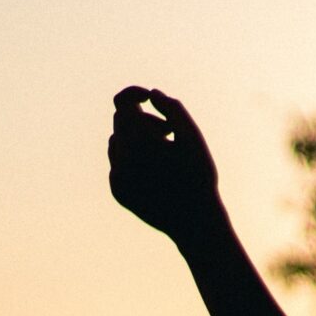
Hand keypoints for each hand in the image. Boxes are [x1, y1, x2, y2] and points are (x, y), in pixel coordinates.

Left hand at [109, 86, 220, 237]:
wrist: (194, 222)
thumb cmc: (199, 177)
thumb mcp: (193, 137)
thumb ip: (173, 109)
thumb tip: (152, 94)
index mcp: (139, 140)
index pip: (122, 102)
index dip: (135, 93)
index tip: (148, 97)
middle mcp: (121, 157)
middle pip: (121, 121)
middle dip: (143, 120)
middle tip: (169, 132)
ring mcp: (116, 176)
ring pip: (116, 142)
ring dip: (136, 140)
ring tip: (164, 153)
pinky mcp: (117, 191)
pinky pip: (118, 165)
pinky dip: (133, 162)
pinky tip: (156, 174)